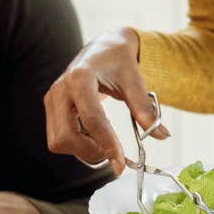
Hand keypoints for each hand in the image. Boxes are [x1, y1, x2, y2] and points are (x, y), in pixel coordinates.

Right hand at [43, 27, 166, 172]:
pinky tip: (93, 136)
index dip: (107, 145)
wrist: (102, 48)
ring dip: (83, 151)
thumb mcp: (134, 80)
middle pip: (66, 137)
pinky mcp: (51, 108)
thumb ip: (145, 108)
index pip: (92, 119)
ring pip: (58, 142)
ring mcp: (52, 99)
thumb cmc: (118, 60)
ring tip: (105, 143)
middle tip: (114, 154)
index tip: (120, 164)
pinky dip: (77, 145)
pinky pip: (58, 138)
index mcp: (80, 78)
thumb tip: (162, 135)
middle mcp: (60, 89)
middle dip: (90, 152)